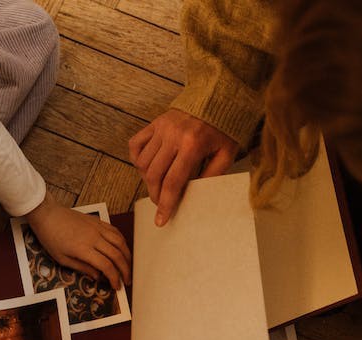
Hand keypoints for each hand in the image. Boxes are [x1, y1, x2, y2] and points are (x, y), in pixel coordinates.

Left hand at [25, 193, 130, 289]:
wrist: (47, 215)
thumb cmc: (51, 238)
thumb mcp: (62, 259)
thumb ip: (82, 268)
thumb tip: (98, 276)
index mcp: (83, 249)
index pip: (106, 266)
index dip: (114, 278)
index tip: (117, 286)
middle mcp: (94, 238)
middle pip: (117, 255)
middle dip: (125, 270)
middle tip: (127, 280)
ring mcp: (98, 228)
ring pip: (120, 242)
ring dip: (127, 256)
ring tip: (128, 266)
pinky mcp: (98, 222)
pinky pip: (116, 232)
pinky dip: (122, 242)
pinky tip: (123, 249)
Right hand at [129, 109, 239, 225]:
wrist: (217, 97)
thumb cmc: (224, 128)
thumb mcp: (226, 153)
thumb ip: (212, 175)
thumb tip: (194, 195)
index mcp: (192, 145)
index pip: (173, 182)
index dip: (166, 204)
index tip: (161, 220)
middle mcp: (173, 136)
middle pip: (154, 175)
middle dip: (155, 195)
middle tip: (161, 203)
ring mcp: (161, 128)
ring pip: (143, 163)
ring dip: (147, 180)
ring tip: (157, 185)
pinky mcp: (155, 122)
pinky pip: (135, 144)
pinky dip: (137, 159)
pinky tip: (147, 167)